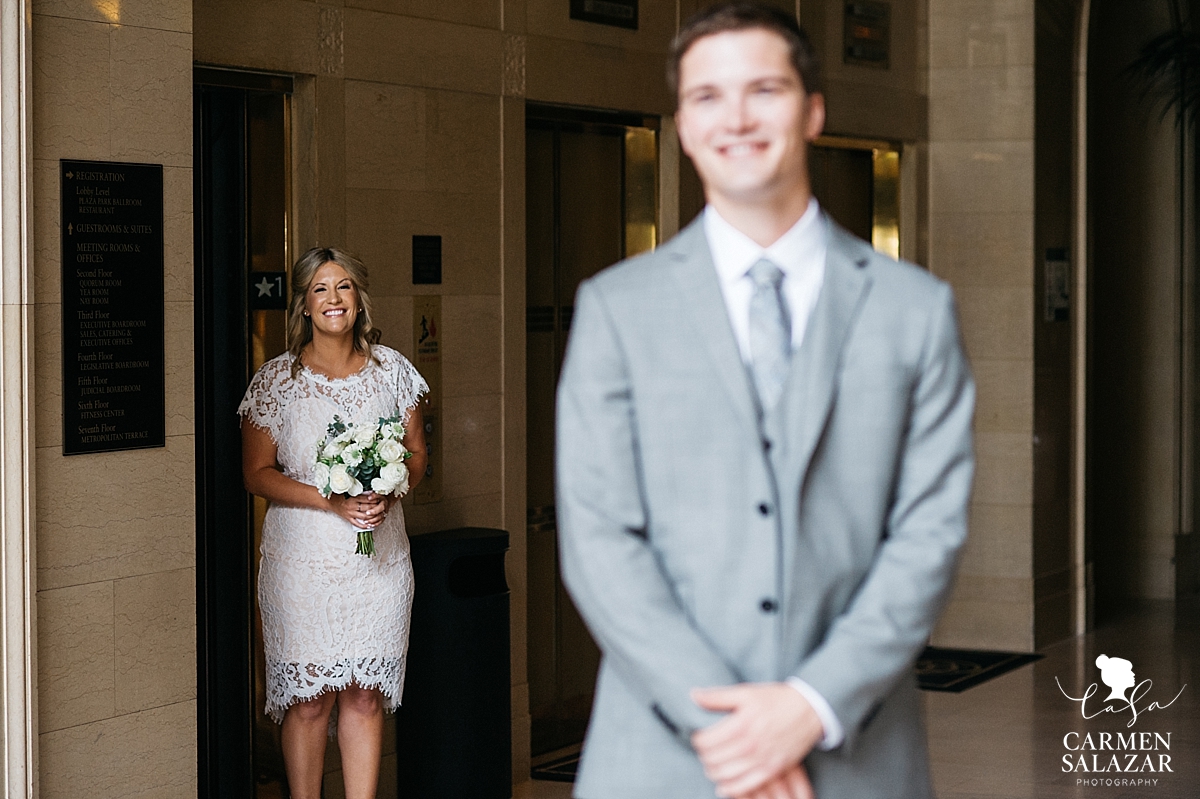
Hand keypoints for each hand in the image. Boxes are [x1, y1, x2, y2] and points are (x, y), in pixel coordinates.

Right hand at [328, 491, 387, 528]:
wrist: (330, 502)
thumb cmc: (340, 495)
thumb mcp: (350, 492)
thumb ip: (359, 493)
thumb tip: (370, 492)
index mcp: (353, 498)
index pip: (367, 499)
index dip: (375, 499)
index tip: (380, 498)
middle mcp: (352, 506)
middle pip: (368, 508)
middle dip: (376, 507)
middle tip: (381, 506)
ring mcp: (350, 513)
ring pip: (364, 516)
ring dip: (372, 516)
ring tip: (378, 515)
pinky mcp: (348, 518)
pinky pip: (357, 523)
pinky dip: (364, 525)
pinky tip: (370, 525)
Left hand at [691, 682, 823, 797]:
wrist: (809, 709)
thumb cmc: (775, 699)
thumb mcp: (746, 692)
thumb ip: (718, 697)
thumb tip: (693, 695)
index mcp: (741, 724)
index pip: (706, 741)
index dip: (697, 740)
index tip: (698, 737)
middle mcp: (750, 745)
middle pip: (713, 760)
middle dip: (703, 756)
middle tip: (704, 751)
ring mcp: (762, 760)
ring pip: (726, 775)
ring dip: (713, 772)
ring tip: (711, 765)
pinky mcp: (773, 770)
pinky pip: (746, 786)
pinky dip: (730, 788)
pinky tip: (722, 786)